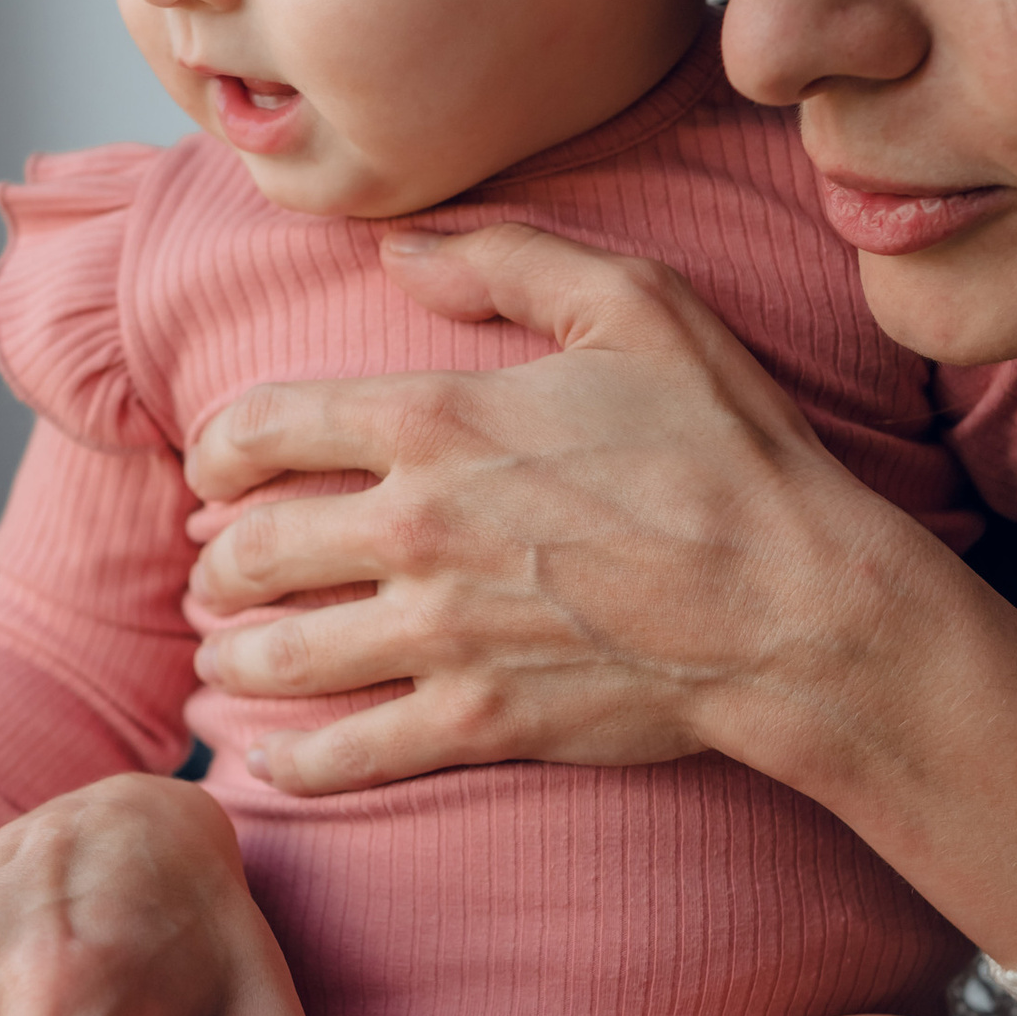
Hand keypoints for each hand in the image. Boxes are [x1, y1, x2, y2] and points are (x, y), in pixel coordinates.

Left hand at [186, 224, 863, 787]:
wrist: (799, 606)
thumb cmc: (728, 450)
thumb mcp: (638, 306)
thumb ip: (508, 260)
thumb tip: (398, 253)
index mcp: (434, 420)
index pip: (261, 427)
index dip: (217, 449)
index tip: (219, 469)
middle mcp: (414, 529)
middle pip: (252, 550)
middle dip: (220, 561)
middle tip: (221, 569)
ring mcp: (441, 636)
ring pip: (281, 657)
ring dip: (236, 656)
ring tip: (230, 655)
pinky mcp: (478, 722)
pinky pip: (348, 756)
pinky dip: (296, 762)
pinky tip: (274, 759)